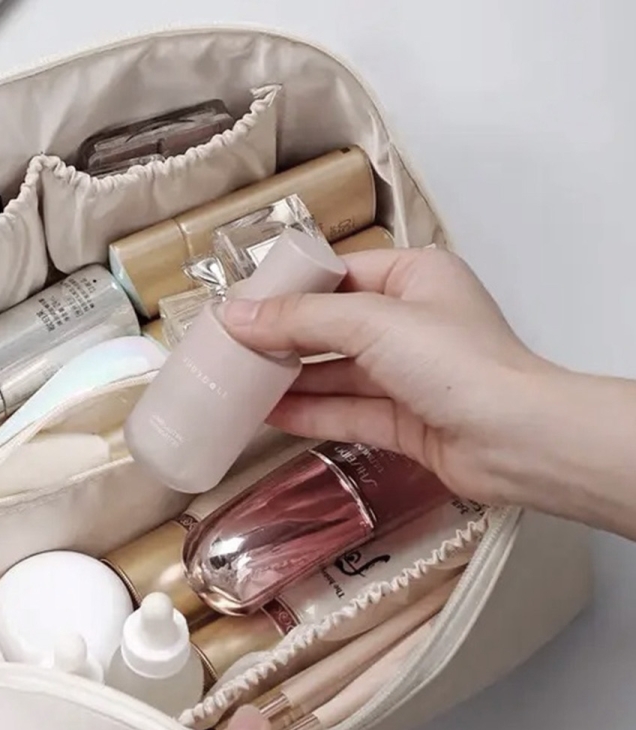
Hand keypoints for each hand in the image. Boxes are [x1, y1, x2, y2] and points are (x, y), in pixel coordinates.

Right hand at [221, 247, 562, 507]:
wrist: (515, 441)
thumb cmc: (455, 362)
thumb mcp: (371, 322)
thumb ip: (299, 320)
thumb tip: (234, 315)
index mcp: (415, 278)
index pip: (340, 274)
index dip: (291, 288)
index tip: (242, 302)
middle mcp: (412, 323)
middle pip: (334, 326)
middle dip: (284, 338)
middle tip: (230, 346)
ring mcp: (408, 375)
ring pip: (337, 373)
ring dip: (290, 379)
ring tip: (236, 382)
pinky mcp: (403, 420)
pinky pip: (346, 411)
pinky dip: (309, 412)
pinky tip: (267, 414)